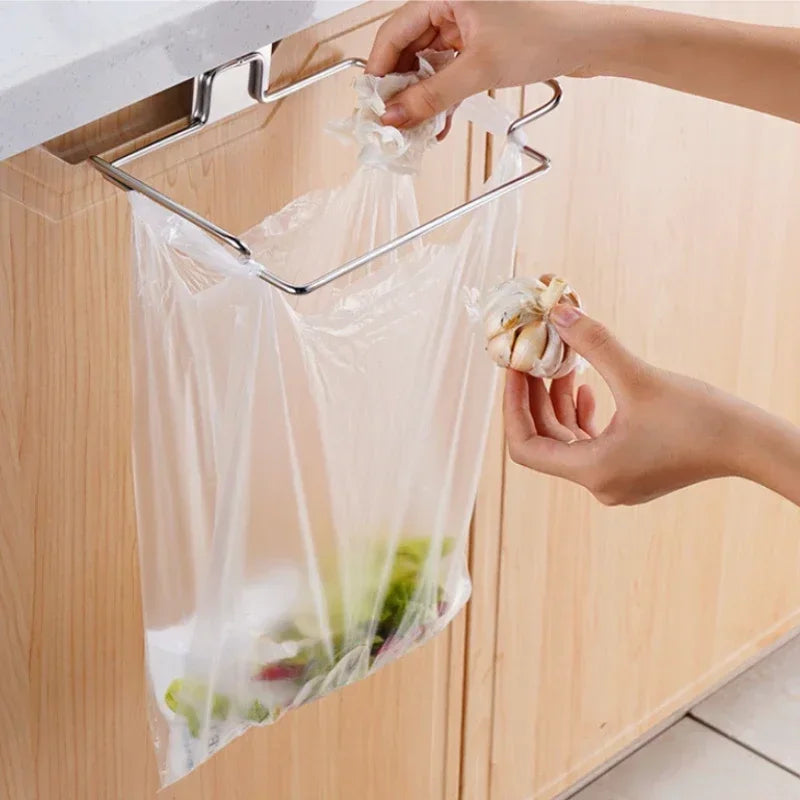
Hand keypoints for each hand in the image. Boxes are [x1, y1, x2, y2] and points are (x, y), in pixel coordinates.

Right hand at [366, 1, 615, 128]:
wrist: (590, 42)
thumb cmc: (547, 35)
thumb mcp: (479, 70)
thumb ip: (432, 96)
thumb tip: (394, 116)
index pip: (394, 30)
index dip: (380, 70)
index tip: (373, 104)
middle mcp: (453, 3)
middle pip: (408, 48)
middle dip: (400, 88)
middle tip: (393, 122)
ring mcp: (466, 24)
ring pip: (427, 63)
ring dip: (422, 97)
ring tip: (418, 128)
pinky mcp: (479, 43)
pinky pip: (448, 71)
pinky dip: (442, 96)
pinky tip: (439, 122)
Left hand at [503, 303, 799, 506]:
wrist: (751, 445)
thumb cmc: (701, 418)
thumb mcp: (639, 376)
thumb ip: (594, 344)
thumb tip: (558, 312)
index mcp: (592, 470)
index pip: (525, 446)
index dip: (512, 407)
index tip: (512, 370)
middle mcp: (598, 482)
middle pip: (544, 440)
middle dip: (534, 397)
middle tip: (528, 358)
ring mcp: (613, 479)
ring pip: (566, 439)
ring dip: (558, 402)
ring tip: (559, 363)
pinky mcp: (629, 469)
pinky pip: (588, 442)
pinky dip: (580, 414)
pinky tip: (583, 384)